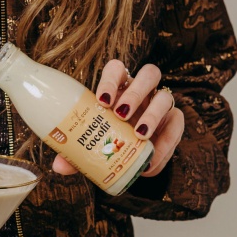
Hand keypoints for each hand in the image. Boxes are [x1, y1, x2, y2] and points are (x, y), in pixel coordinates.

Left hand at [51, 60, 184, 179]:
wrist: (131, 155)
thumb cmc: (108, 139)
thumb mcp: (92, 143)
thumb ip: (77, 152)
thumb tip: (59, 166)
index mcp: (120, 87)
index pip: (117, 69)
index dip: (111, 80)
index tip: (102, 100)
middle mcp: (143, 90)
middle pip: (148, 75)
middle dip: (135, 94)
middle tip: (121, 114)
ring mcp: (160, 104)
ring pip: (165, 97)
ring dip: (153, 115)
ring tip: (139, 135)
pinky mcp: (174, 121)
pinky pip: (177, 125)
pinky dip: (165, 143)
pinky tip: (151, 159)